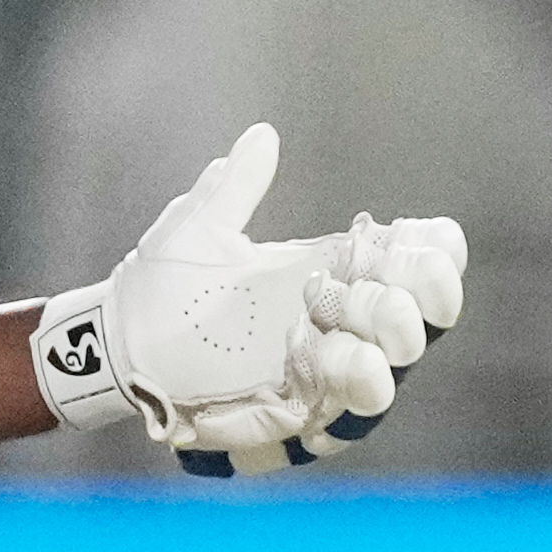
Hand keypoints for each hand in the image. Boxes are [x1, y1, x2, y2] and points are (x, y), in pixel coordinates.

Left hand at [31, 124, 469, 475]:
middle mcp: (340, 322)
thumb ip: (235, 186)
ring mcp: (322, 370)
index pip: (417, 263)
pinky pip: (346, 416)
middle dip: (406, 298)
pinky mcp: (299, 412)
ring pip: (390, 366)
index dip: (435, 254)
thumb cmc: (159, 288)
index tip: (414, 239)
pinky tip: (339, 366)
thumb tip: (262, 135)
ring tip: (343, 331)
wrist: (116, 347)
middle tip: (361, 288)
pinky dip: (353, 388)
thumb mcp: (196, 228)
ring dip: (382, 345)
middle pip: (415, 314)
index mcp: (332, 271)